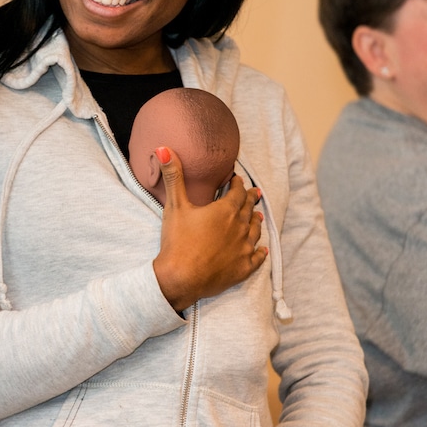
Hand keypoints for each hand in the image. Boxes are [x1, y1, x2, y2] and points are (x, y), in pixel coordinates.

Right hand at [152, 146, 266, 312]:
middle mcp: (240, 227)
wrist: (181, 277)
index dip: (238, 184)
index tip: (237, 179)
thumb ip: (173, 176)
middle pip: (248, 209)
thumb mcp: (175, 205)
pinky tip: (262, 250)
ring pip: (255, 231)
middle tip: (254, 193)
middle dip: (249, 199)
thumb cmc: (178, 240)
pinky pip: (257, 258)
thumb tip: (164, 148)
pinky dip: (260, 252)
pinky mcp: (243, 269)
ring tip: (257, 216)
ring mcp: (243, 249)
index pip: (238, 192)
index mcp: (226, 210)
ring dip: (256, 222)